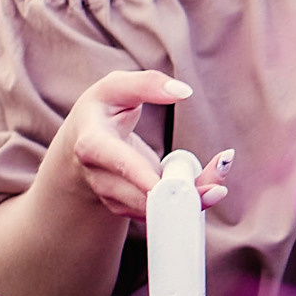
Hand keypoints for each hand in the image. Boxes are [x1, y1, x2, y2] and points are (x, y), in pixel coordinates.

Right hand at [45, 71, 233, 219]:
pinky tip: (207, 189)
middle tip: (218, 188)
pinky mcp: (129, 209)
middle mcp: (101, 178)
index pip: (119, 162)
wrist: (77, 148)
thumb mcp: (116, 88)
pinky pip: (161, 211)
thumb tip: (183, 91)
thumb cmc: (100, 111)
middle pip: (143, 195)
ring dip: (190, 201)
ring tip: (218, 187)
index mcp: (93, 145)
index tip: (166, 185)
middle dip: (180, 194)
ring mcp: (113, 198)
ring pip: (155, 209)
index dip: (142, 176)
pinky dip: (186, 203)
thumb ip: (147, 84)